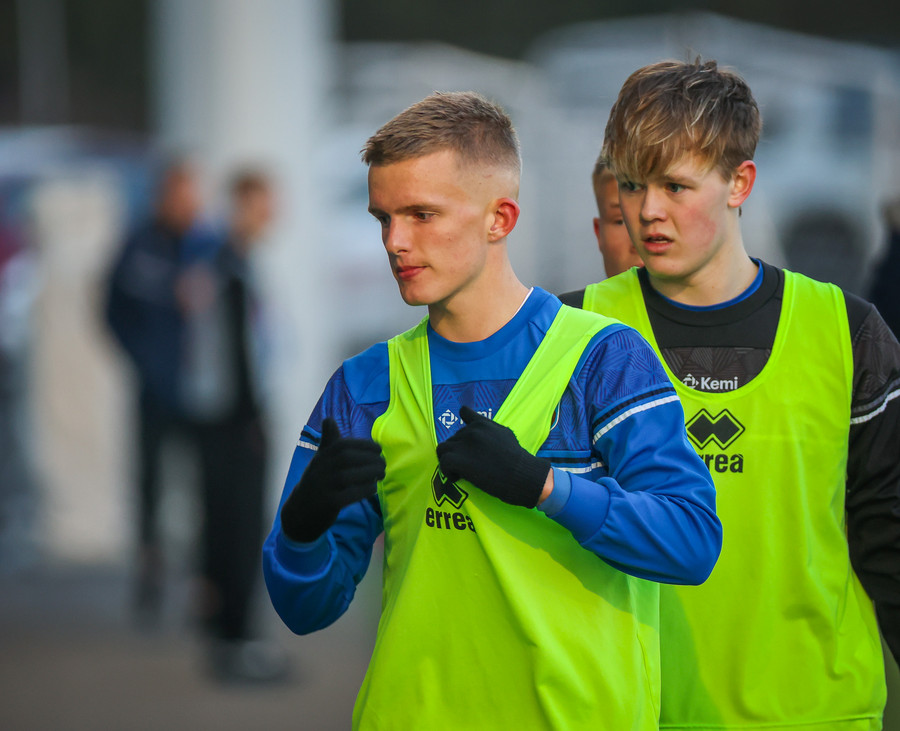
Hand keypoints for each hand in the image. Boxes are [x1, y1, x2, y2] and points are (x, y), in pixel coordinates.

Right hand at [280, 418, 384, 541]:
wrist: (300, 510)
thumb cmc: (317, 480)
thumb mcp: (321, 459)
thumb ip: (328, 441)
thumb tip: (329, 419)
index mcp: (321, 456)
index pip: (343, 445)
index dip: (363, 445)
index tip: (378, 449)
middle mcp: (320, 469)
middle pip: (347, 458)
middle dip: (369, 459)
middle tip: (383, 464)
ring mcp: (323, 486)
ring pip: (348, 476)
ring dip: (370, 474)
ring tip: (381, 474)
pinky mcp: (328, 503)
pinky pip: (349, 495)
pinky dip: (364, 490)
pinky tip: (372, 488)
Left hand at [436, 406, 550, 508]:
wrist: (522, 475)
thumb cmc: (518, 459)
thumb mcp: (506, 434)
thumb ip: (491, 429)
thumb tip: (481, 432)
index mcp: (483, 423)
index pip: (464, 412)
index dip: (462, 427)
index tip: (465, 442)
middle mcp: (471, 431)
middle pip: (453, 438)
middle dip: (458, 451)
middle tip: (468, 465)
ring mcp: (463, 445)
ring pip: (443, 449)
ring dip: (449, 460)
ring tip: (459, 470)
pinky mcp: (458, 460)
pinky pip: (443, 462)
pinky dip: (447, 471)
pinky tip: (457, 477)